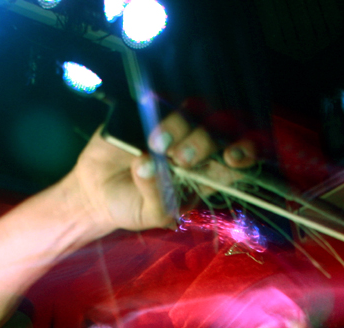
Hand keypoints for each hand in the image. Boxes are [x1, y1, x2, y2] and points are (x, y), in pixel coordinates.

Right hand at [69, 112, 257, 233]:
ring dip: (181, 126)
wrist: (97, 192)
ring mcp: (176, 125)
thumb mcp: (153, 214)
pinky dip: (160, 107)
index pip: (240, 156)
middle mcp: (198, 144)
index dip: (245, 151)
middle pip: (221, 128)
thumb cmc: (134, 206)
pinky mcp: (149, 110)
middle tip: (181, 159)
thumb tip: (151, 166)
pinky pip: (164, 97)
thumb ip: (161, 197)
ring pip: (196, 109)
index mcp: (208, 172)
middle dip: (205, 141)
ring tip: (157, 146)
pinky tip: (149, 127)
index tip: (231, 158)